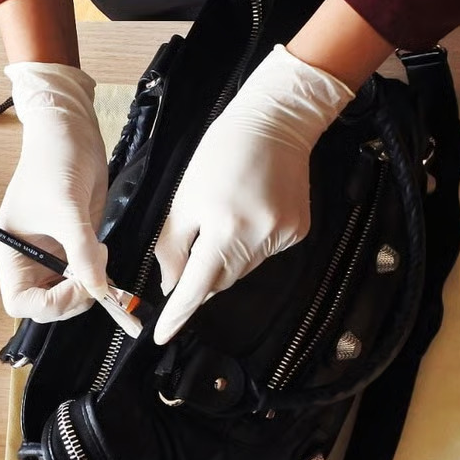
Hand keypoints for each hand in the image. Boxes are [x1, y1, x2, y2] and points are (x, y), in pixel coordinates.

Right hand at [0, 62, 108, 321]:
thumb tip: (98, 289)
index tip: (78, 286)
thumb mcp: (67, 208)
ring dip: (89, 287)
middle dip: (73, 298)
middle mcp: (27, 259)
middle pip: (46, 306)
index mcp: (10, 252)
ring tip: (100, 255)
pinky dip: (99, 276)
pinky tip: (103, 253)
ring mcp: (52, 255)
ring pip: (68, 295)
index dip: (49, 304)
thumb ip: (82, 251)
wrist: (72, 133)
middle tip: (97, 277)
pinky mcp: (74, 247)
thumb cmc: (55, 162)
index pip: (20, 302)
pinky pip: (85, 276)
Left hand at [152, 45, 353, 343]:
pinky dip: (250, 244)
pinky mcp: (297, 232)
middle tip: (193, 249)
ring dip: (226, 258)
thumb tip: (173, 285)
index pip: (196, 286)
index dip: (178, 314)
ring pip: (243, 269)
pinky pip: (264, 254)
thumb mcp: (185, 198)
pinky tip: (250, 212)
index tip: (162, 337)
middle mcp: (257, 238)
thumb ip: (174, 246)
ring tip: (226, 217)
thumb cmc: (222, 153)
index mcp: (224, 229)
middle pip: (221, 281)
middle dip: (202, 275)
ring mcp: (282, 237)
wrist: (275, 122)